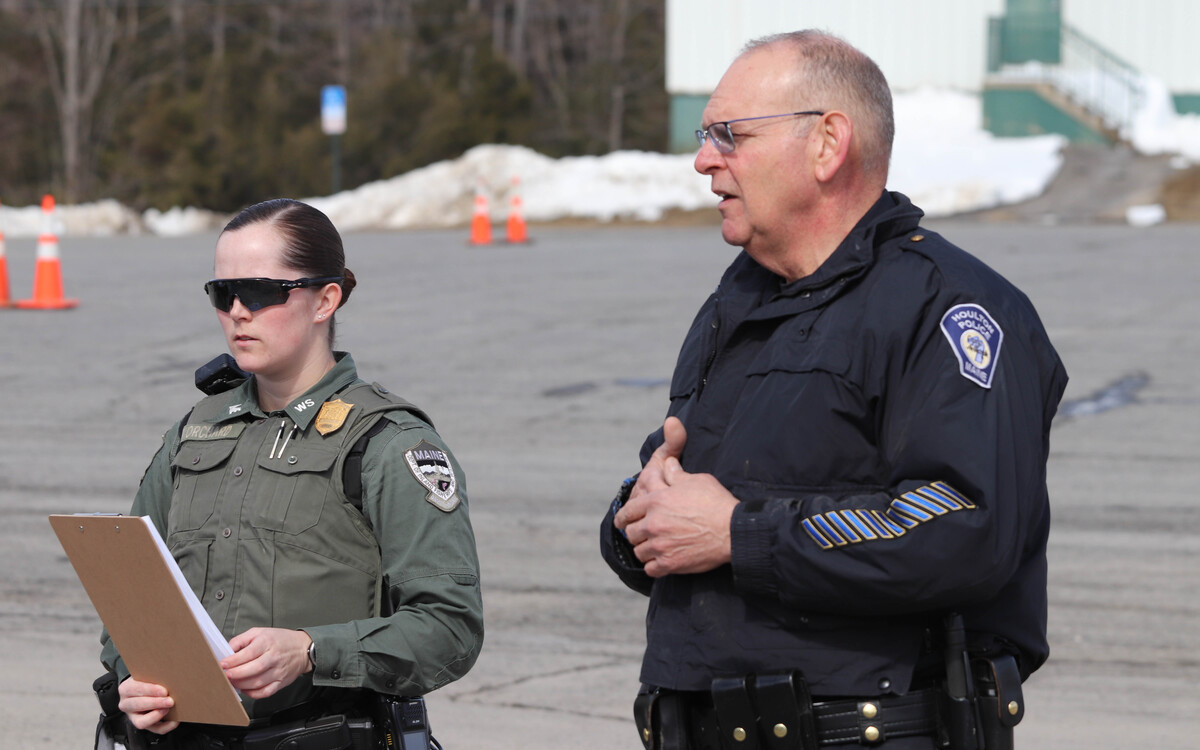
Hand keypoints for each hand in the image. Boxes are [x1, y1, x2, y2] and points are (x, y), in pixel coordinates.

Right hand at [117, 677, 177, 734]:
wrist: (142, 691)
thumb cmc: (146, 682)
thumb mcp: (146, 676)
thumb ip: (154, 676)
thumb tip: (170, 676)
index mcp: (126, 689)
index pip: (136, 689)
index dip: (151, 690)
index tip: (164, 691)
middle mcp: (126, 704)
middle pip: (138, 705)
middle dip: (156, 703)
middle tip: (170, 701)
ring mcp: (133, 717)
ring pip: (141, 722)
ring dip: (157, 716)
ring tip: (168, 709)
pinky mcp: (142, 725)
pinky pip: (153, 729)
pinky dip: (165, 727)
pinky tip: (174, 721)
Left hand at [221, 628, 312, 699]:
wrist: (302, 648)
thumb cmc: (280, 639)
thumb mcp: (260, 632)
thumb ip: (241, 640)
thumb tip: (227, 651)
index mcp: (267, 642)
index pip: (249, 653)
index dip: (234, 660)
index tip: (223, 664)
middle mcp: (274, 657)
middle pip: (253, 669)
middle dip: (236, 674)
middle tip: (225, 675)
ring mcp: (279, 671)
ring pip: (258, 682)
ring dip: (241, 684)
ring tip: (232, 682)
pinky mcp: (281, 682)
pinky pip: (265, 692)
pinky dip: (253, 694)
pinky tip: (245, 689)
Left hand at [616, 418, 737, 576]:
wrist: (733, 531)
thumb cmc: (716, 502)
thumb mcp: (696, 481)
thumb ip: (676, 474)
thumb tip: (667, 463)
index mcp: (656, 501)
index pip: (627, 511)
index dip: (623, 517)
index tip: (622, 521)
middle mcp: (654, 524)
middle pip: (631, 533)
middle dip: (636, 533)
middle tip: (644, 534)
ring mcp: (660, 546)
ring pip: (639, 552)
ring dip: (645, 550)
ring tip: (654, 548)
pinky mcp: (670, 564)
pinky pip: (650, 569)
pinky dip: (654, 567)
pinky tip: (661, 562)